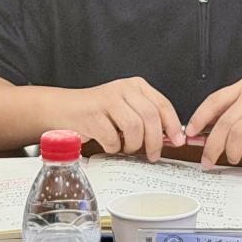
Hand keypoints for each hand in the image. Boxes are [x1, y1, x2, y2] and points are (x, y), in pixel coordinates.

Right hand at [63, 77, 183, 161]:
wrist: (63, 108)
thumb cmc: (97, 113)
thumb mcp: (126, 110)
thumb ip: (146, 119)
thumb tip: (171, 138)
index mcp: (136, 86)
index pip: (162, 104)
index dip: (173, 125)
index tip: (178, 141)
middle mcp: (123, 88)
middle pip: (151, 116)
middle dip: (156, 141)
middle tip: (153, 155)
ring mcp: (107, 99)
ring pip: (134, 127)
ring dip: (133, 145)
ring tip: (126, 148)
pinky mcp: (92, 114)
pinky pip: (112, 137)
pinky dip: (113, 147)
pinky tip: (109, 145)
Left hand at [186, 79, 241, 167]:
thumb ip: (234, 115)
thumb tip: (206, 133)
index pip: (215, 101)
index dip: (199, 118)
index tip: (191, 134)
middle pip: (224, 122)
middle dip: (212, 145)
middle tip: (208, 160)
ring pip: (237, 132)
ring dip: (232, 151)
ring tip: (234, 157)